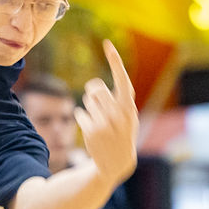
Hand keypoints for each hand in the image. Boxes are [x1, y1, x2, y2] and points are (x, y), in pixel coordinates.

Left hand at [75, 40, 138, 184]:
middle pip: (96, 89)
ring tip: (97, 120)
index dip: (115, 61)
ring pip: (87, 101)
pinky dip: (81, 117)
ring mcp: (105, 124)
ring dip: (88, 106)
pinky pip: (79, 113)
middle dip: (92, 90)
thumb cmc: (122, 134)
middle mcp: (119, 114)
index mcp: (130, 108)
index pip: (122, 79)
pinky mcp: (91, 132)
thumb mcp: (127, 118)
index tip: (107, 44)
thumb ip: (116, 100)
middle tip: (93, 96)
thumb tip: (93, 86)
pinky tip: (89, 128)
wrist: (117, 164)